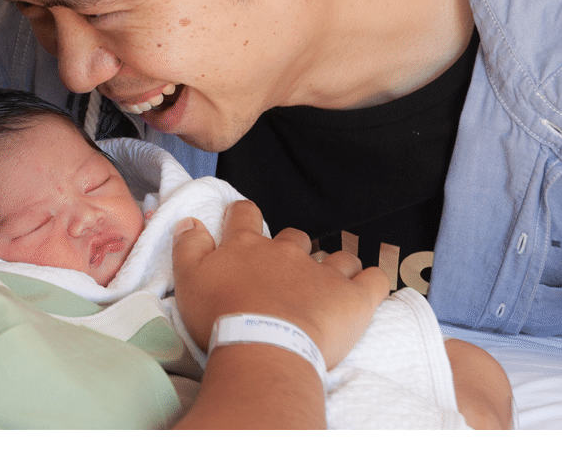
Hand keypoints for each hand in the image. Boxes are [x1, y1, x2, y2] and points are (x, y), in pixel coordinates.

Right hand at [172, 200, 388, 369]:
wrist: (263, 346)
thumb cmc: (221, 315)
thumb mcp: (188, 278)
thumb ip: (188, 245)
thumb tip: (190, 221)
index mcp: (247, 245)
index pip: (245, 215)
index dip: (243, 214)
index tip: (242, 219)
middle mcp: (287, 252)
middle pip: (294, 237)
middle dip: (292, 247)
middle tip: (284, 271)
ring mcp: (324, 273)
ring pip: (337, 257)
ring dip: (334, 266)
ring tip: (328, 284)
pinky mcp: (353, 298)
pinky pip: (374, 280)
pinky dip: (373, 280)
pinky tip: (369, 286)